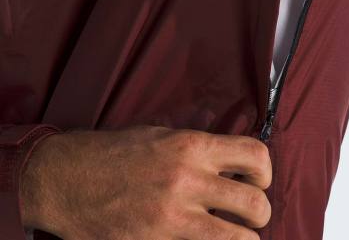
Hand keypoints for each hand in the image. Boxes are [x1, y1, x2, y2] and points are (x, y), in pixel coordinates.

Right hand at [21, 124, 272, 239]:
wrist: (68, 178)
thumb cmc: (114, 153)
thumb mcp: (160, 135)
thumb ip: (197, 148)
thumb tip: (230, 161)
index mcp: (191, 146)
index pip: (255, 155)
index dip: (264, 172)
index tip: (256, 180)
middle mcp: (189, 179)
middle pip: (257, 204)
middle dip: (259, 214)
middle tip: (247, 215)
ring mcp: (174, 216)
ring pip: (240, 239)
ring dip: (243, 239)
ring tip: (232, 234)